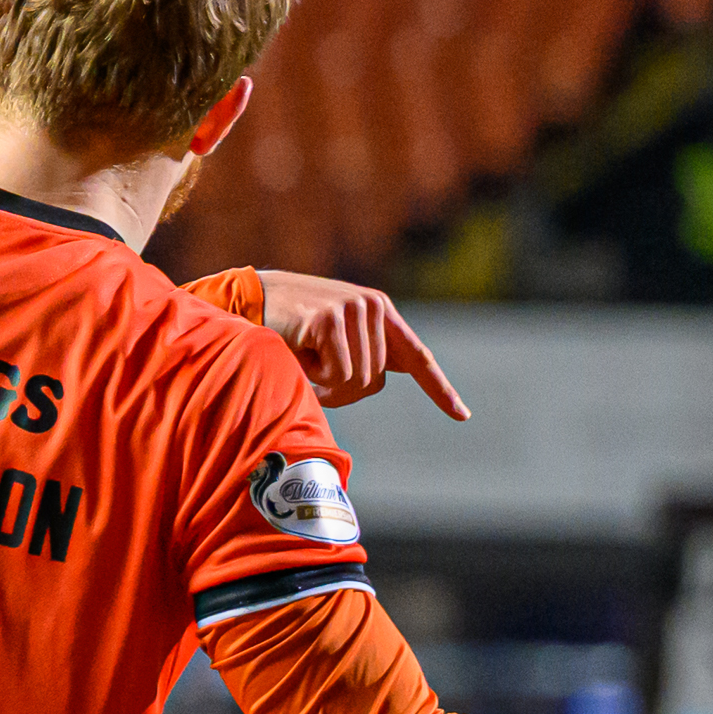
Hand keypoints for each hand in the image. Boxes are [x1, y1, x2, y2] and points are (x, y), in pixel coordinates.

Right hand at [254, 270, 467, 419]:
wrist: (250, 298)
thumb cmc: (289, 326)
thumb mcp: (332, 339)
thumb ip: (358, 354)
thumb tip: (374, 382)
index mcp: (380, 312)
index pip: (416, 356)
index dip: (439, 388)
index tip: (462, 415)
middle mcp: (374, 307)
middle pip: (375, 381)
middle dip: (343, 391)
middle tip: (313, 376)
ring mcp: (354, 310)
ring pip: (356, 381)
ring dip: (324, 384)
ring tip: (303, 358)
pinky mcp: (331, 319)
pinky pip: (336, 374)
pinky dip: (313, 377)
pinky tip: (298, 353)